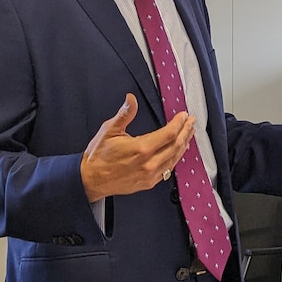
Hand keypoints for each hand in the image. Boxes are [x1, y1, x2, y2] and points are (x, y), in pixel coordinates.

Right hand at [80, 93, 195, 202]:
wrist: (90, 180)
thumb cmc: (98, 156)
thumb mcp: (109, 130)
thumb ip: (124, 114)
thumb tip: (131, 99)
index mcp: (141, 148)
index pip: (169, 134)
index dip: (179, 123)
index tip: (183, 116)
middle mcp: (149, 163)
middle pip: (176, 145)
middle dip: (186, 132)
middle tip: (191, 122)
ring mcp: (150, 175)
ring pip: (174, 158)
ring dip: (184, 144)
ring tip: (189, 134)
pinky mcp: (149, 183)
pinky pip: (168, 169)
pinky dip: (175, 158)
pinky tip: (178, 151)